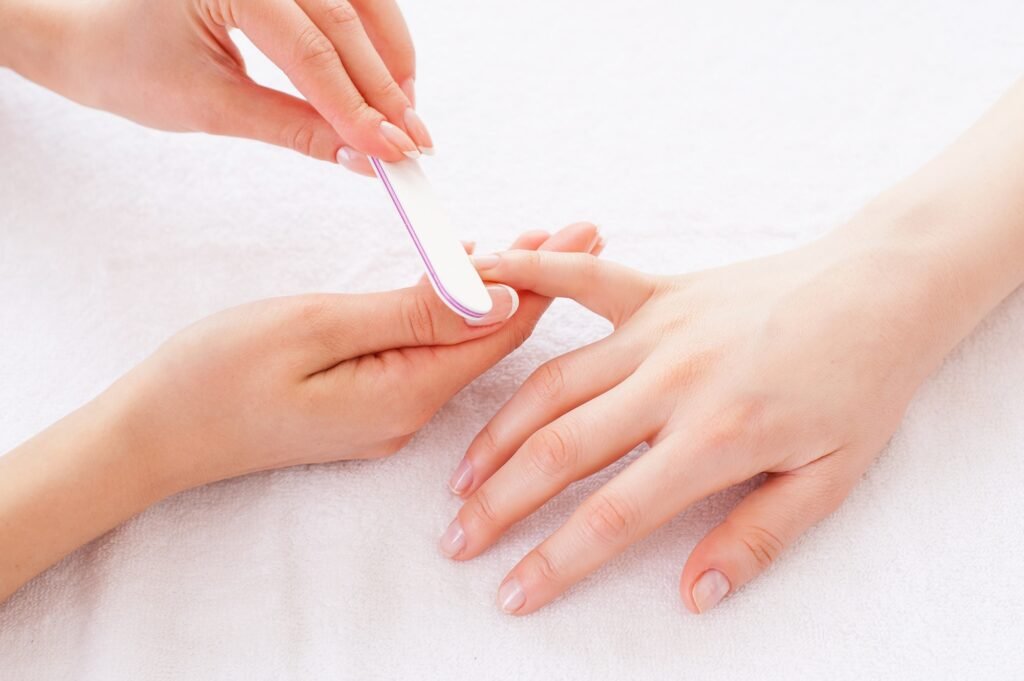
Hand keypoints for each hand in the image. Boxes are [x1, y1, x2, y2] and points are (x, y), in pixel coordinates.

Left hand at [0, 0, 431, 171]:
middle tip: (414, 143)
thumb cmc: (131, 66)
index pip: (311, 52)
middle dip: (385, 89)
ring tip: (404, 114)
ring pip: (360, 1)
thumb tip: (359, 157)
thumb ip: (293, 130)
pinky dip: (374, 38)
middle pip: (345, 23)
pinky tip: (387, 78)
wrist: (94, 37)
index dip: (358, 107)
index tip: (393, 151)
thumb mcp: (212, 108)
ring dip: (390, 57)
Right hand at [139, 223, 598, 487]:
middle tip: (579, 230)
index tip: (583, 234)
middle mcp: (411, 412)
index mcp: (405, 392)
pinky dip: (457, 315)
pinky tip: (468, 285)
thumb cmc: (215, 377)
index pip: (499, 330)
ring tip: (540, 248)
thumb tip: (497, 296)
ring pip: (463, 345)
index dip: (546, 279)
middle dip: (537, 282)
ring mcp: (391, 414)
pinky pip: (431, 355)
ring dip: (499, 295)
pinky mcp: (370, 407)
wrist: (154, 437)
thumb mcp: (314, 328)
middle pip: (492, 339)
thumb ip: (410, 313)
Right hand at [442, 207, 1023, 613]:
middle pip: (562, 451)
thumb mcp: (829, 479)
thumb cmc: (859, 386)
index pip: (613, 514)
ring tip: (461, 478)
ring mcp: (658, 329)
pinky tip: (475, 285)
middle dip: (501, 503)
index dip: (555, 560)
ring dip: (498, 432)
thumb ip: (757, 538)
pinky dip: (525, 278)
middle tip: (457, 541)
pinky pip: (579, 281)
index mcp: (717, 436)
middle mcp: (672, 381)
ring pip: (552, 383)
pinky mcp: (657, 291)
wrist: (880, 290)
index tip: (512, 592)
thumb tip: (694, 594)